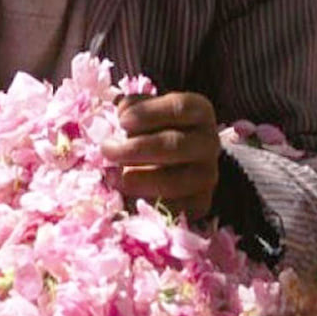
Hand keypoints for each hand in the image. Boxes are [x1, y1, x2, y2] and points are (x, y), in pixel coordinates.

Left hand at [101, 92, 219, 219]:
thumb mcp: (144, 113)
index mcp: (199, 112)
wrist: (167, 169)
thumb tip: (121, 109)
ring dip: (136, 179)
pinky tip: (124, 195)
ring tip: (110, 175)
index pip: (181, 108)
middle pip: (175, 144)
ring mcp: (207, 175)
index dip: (149, 113)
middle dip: (135, 149)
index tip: (121, 120)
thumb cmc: (150, 132)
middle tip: (107, 149)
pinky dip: (145, 203)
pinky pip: (173, 208)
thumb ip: (132, 108)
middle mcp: (209, 142)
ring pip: (174, 181)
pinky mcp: (200, 203)